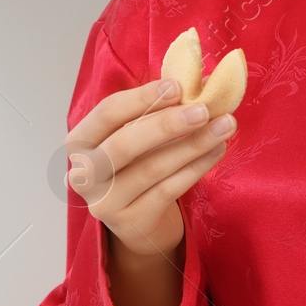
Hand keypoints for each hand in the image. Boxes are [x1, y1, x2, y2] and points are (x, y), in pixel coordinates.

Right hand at [65, 77, 235, 258]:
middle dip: (167, 124)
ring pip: (151, 168)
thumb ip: (158, 110)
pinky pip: (167, 191)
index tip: (177, 86)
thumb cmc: (138, 166)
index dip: (142, 98)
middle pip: (125, 143)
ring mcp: (105, 202)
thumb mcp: (139, 136)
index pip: (107, 113)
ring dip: (192, 145)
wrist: (140, 223)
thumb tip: (202, 82)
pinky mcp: (130, 223)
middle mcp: (85, 173)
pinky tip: (217, 151)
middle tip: (204, 110)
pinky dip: (195, 168)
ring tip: (223, 127)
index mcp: (81, 141)